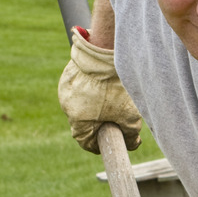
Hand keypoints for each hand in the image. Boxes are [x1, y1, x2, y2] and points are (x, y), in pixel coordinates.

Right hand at [58, 29, 142, 153]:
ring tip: (110, 97)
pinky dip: (89, 90)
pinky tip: (103, 84)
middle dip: (98, 123)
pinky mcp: (67, 76)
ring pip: (80, 105)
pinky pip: (78, 89)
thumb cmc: (117, 86)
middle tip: (115, 117)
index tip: (110, 140)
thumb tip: (133, 144)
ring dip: (93, 106)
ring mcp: (65, 90)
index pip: (85, 142)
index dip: (99, 144)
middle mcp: (66, 106)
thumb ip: (131, 135)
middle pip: (82, 123)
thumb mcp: (130, 115)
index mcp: (78, 120)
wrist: (107, 52)